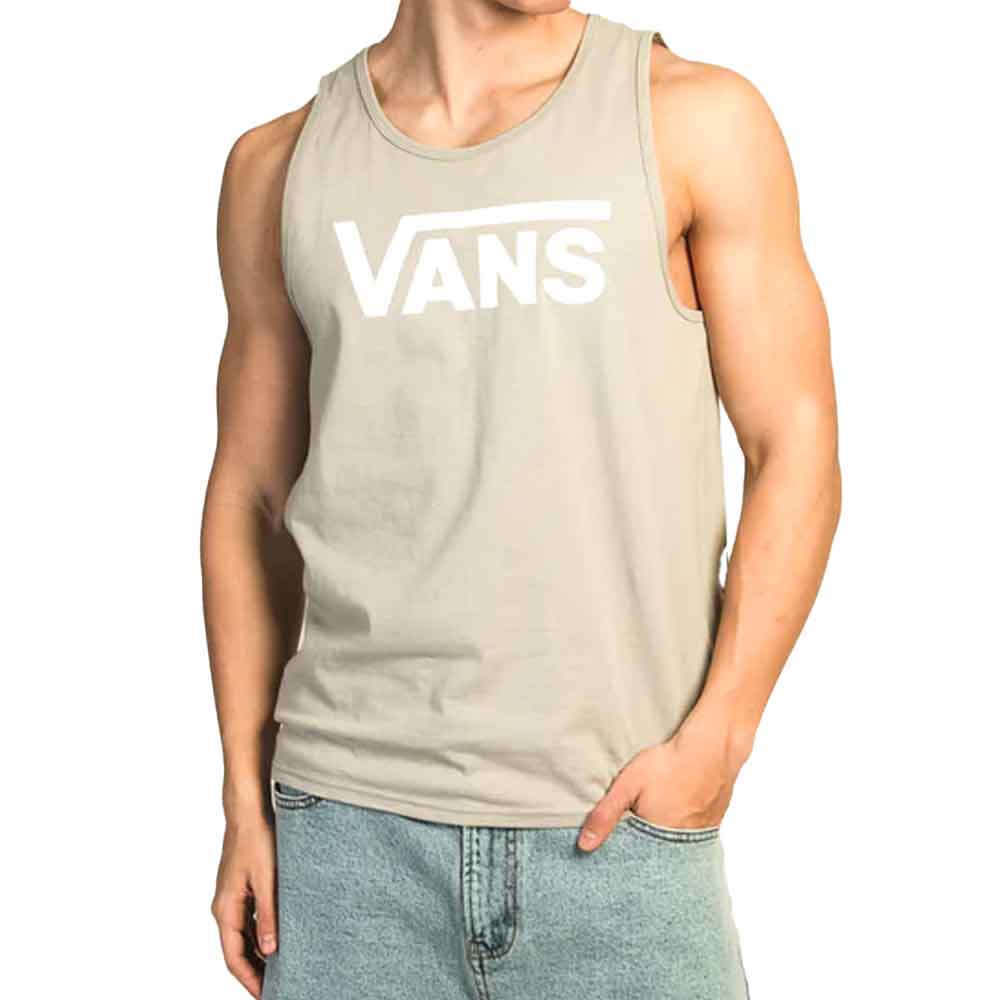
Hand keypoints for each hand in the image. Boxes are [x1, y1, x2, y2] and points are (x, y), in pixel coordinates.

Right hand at [211, 811, 277, 996]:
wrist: (249, 811)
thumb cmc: (256, 840)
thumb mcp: (267, 880)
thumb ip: (268, 916)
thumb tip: (270, 950)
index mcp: (226, 909)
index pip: (233, 957)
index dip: (249, 980)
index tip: (265, 995)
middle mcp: (225, 908)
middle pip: (237, 951)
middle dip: (254, 972)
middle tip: (277, 986)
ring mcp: (232, 898)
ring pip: (243, 937)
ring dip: (258, 954)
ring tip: (280, 968)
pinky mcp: (241, 888)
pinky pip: (248, 921)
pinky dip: (260, 934)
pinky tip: (277, 938)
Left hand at [576, 722, 749, 850]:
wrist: (711, 749)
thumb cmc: (668, 764)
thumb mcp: (627, 785)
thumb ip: (605, 815)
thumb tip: (583, 845)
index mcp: (657, 841)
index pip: (635, 860)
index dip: (624, 853)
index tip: (615, 849)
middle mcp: (681, 845)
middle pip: (655, 855)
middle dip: (643, 846)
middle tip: (639, 822)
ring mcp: (700, 836)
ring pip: (674, 845)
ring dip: (664, 838)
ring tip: (658, 816)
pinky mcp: (712, 825)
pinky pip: (692, 836)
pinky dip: (682, 828)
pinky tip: (677, 812)